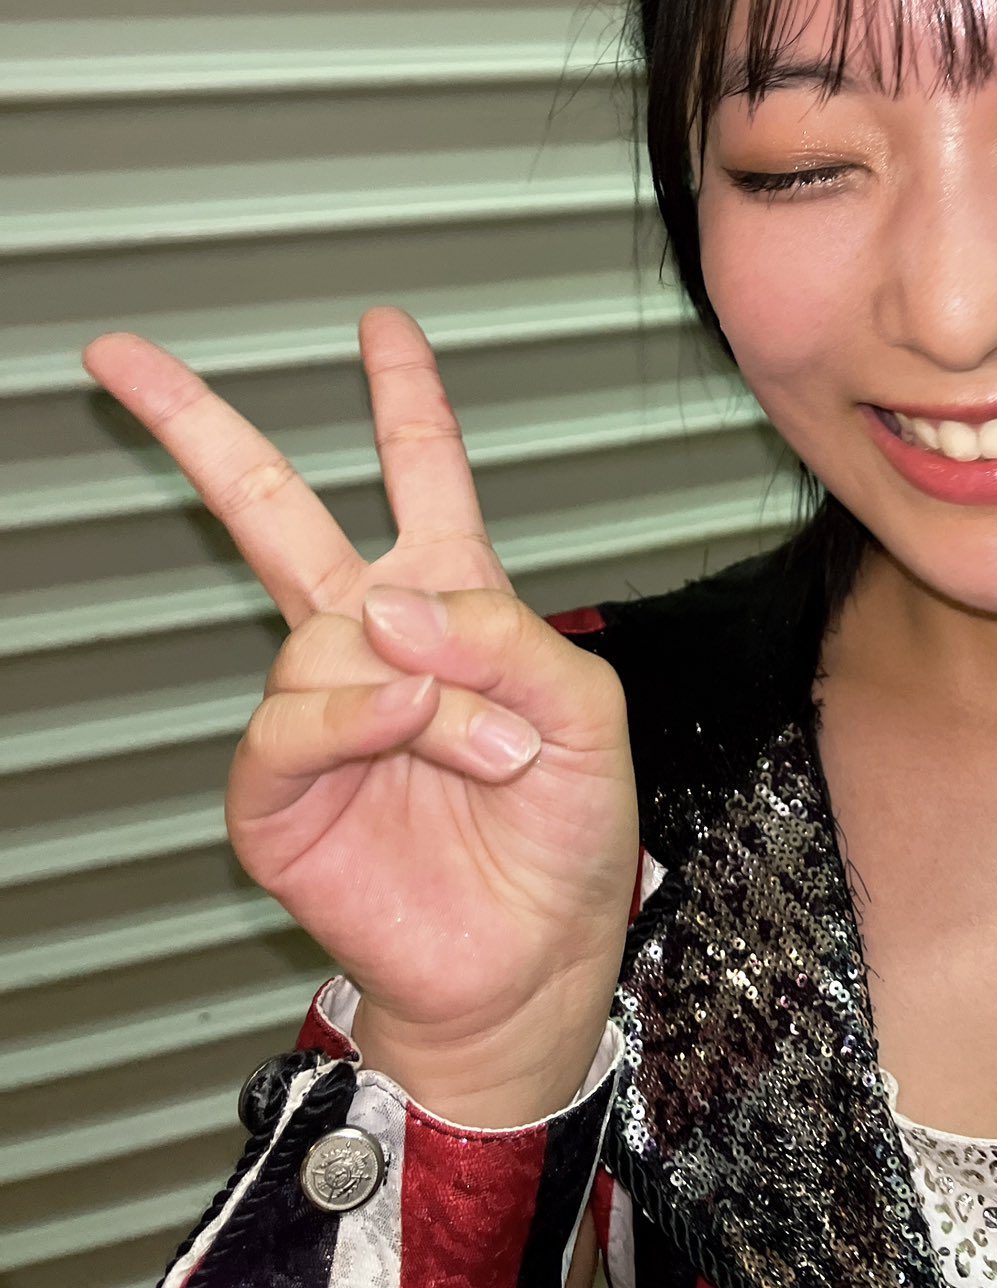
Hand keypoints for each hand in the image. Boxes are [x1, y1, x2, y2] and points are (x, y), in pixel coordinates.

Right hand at [82, 308, 638, 1111]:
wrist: (533, 959)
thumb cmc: (563, 836)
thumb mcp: (583, 709)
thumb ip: (506, 632)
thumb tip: (384, 601)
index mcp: (453, 605)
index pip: (421, 477)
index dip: (404, 400)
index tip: (381, 328)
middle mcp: (370, 644)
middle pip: (272, 513)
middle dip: (200, 429)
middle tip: (123, 357)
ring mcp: (317, 713)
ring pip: (329, 638)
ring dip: (423, 692)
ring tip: (485, 753)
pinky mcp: (277, 791)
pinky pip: (291, 719)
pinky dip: (354, 721)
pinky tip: (399, 736)